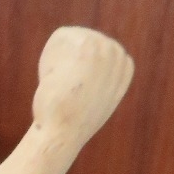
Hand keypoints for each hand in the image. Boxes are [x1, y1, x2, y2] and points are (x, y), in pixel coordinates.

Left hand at [32, 27, 133, 149]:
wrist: (64, 133)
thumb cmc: (71, 124)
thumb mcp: (95, 101)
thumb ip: (96, 80)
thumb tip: (83, 68)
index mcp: (124, 66)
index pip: (93, 52)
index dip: (76, 70)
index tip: (75, 93)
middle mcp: (117, 53)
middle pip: (80, 43)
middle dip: (66, 65)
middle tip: (65, 92)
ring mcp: (103, 46)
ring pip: (68, 42)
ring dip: (57, 64)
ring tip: (62, 86)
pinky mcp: (85, 42)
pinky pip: (58, 40)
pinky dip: (49, 60)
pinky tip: (57, 80)